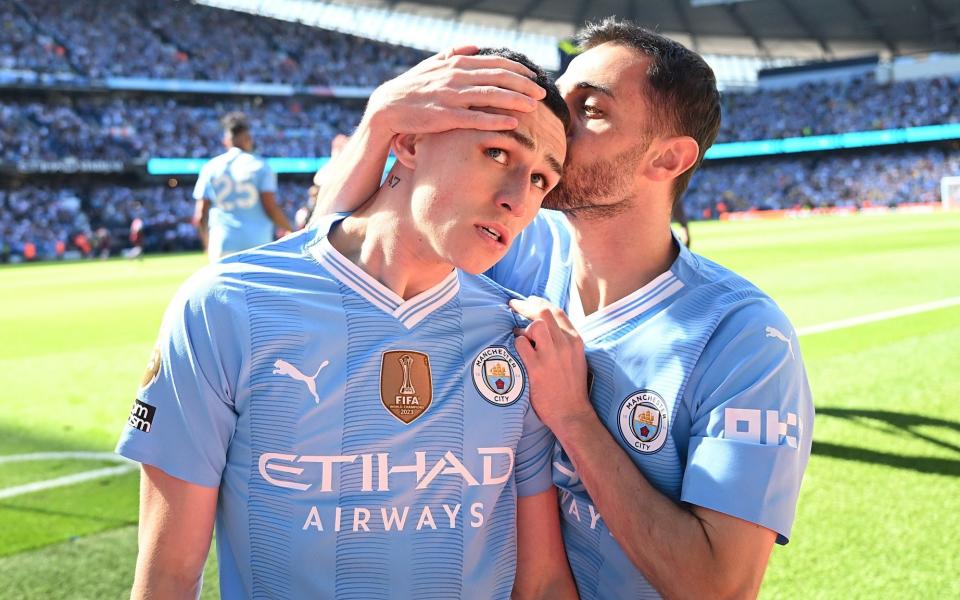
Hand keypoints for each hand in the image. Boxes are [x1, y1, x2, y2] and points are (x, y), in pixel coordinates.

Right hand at [366, 46, 546, 135]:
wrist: (387, 108)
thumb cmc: (411, 88)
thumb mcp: (432, 65)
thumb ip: (453, 53)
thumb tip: (473, 46)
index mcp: (457, 63)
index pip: (496, 64)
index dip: (518, 70)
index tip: (534, 77)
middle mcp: (456, 77)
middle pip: (499, 78)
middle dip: (524, 84)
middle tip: (541, 93)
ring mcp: (451, 97)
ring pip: (491, 96)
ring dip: (515, 100)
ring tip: (534, 106)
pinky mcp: (445, 117)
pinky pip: (475, 118)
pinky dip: (495, 119)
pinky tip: (512, 122)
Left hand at [510, 297, 592, 432]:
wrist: (572, 412)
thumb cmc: (572, 386)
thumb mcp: (576, 357)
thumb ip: (564, 340)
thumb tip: (546, 325)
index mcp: (575, 340)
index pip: (557, 311)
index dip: (540, 302)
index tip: (529, 300)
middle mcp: (565, 344)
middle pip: (544, 312)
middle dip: (525, 305)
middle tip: (513, 304)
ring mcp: (551, 355)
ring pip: (534, 325)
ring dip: (522, 326)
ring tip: (518, 333)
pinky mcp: (537, 368)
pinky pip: (521, 344)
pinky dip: (516, 342)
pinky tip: (516, 348)